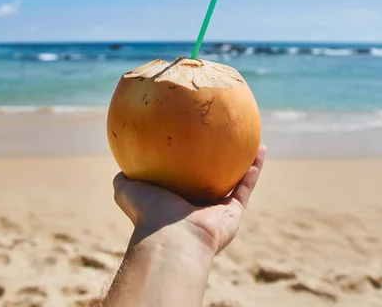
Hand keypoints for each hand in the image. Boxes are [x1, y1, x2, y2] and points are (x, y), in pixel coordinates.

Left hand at [113, 145, 266, 254]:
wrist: (171, 239)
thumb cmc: (148, 214)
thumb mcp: (127, 191)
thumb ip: (124, 180)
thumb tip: (121, 167)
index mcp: (175, 204)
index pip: (183, 180)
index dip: (189, 163)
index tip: (193, 143)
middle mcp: (197, 208)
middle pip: (211, 181)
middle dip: (219, 164)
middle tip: (224, 140)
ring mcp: (216, 212)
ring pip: (234, 182)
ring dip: (245, 164)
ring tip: (253, 141)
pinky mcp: (232, 214)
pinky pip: (246, 187)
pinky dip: (254, 169)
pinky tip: (260, 149)